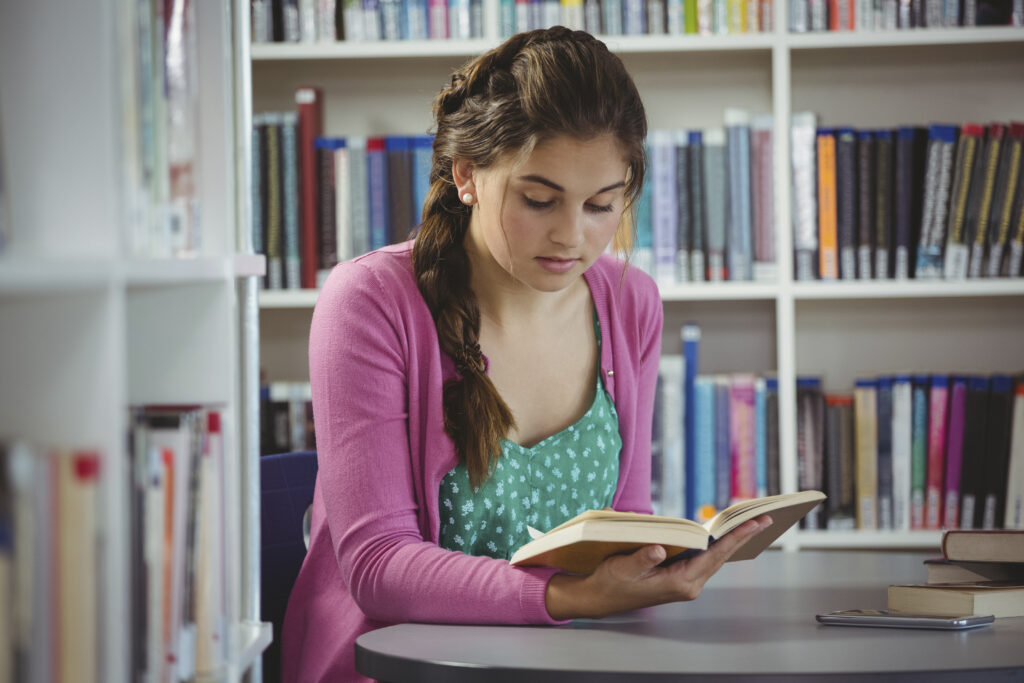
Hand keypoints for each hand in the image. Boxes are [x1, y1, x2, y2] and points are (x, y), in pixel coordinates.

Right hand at [545, 514, 773, 619]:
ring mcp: (686, 582)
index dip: (735, 537)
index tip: (754, 523)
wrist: (602, 598)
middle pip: (721, 556)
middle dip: (741, 536)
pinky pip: (704, 558)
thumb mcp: (622, 568)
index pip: (713, 555)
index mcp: (679, 583)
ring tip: (750, 522)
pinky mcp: (680, 577)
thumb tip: (659, 548)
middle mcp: (689, 585)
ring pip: (714, 557)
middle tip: (764, 517)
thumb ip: (641, 558)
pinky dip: (716, 544)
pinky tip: (724, 533)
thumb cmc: (611, 582)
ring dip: (731, 540)